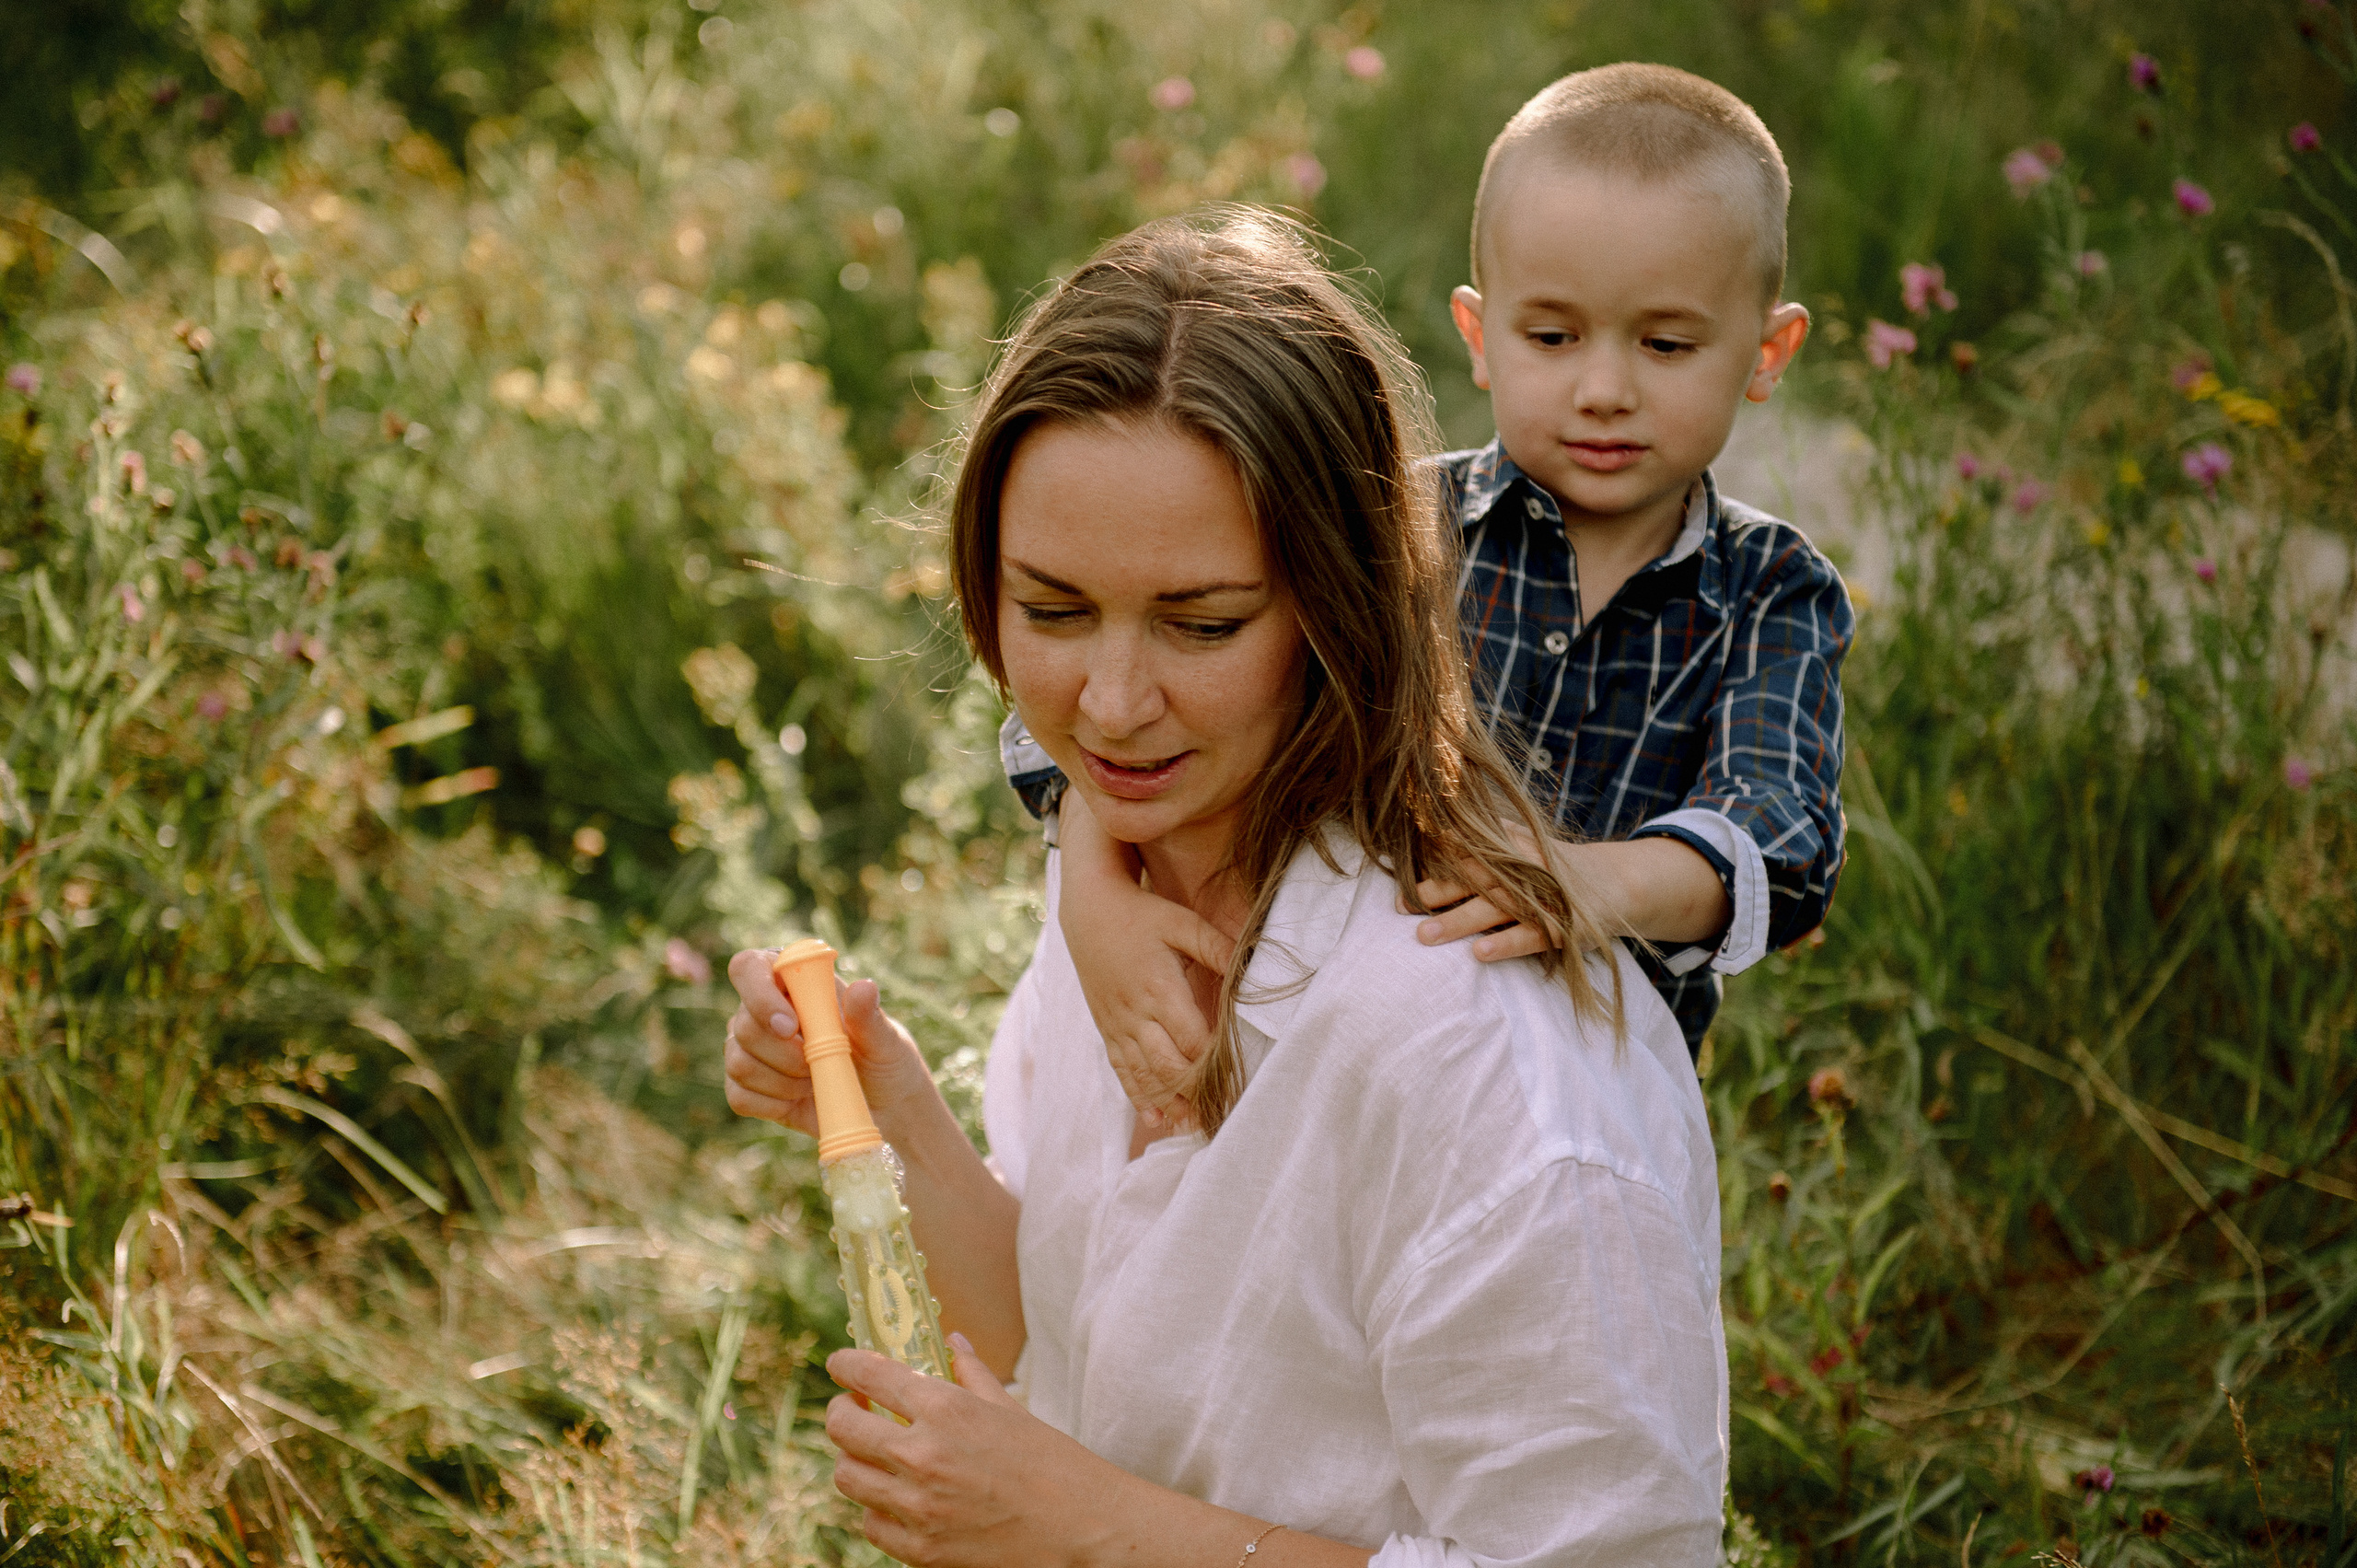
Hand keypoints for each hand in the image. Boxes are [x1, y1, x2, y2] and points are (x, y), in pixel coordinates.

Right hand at [722, 951, 934, 1135]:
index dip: (760, 995)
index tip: (791, 1026)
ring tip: (816, 1082)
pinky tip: (797, 1102)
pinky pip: (739, 1096)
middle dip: (785, 1054)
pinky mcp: (746, 1087)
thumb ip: (869, 1015)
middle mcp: (763, 1010)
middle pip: (743, 1024)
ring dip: (782, 1082)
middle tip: (821, 1064)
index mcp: (794, 982)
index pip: (749, 967)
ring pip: (738, 1062)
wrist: (883, 1107)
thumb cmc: (884, 1060)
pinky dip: (772, 1104)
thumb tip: (864, 986)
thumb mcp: (885, 1039)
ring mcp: (751, 1049)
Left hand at [827, 1336, 1135, 1566]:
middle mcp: (922, 1455)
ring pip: (846, 1476)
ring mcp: (917, 1506)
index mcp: (946, 1410)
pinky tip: (893, 1496)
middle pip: (842, 1427)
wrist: (1082, 1529)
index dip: (845, 1366)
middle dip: (840, 1412)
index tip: (839, 1365)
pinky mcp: (920, 1550)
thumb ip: (971, 1371)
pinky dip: (875, 1507)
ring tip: (872, 1455)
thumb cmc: (1053, 1464)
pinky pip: (869, 1522)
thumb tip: (951, 1340)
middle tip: (850, 1409)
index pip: (870, 1376)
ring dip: (853, 1460)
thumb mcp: (1010, 1408)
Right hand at [1058, 794, 1234, 1125]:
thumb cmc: (1143, 915)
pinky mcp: (1107, 1029)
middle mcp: (1138, 1013)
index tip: (1240, 1084)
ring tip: (1194, 1127)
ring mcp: (1119, 1024)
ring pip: (1144, 1075)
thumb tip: (1252, 969)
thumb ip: (1217, 948)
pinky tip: (1155, 1119)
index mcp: (1161, 989)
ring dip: (1170, 1103)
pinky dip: (1138, 1096)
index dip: (1216, 1065)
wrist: (1089, 911)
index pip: (1193, 1040)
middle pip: (1169, 1066)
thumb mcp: (1183, 923)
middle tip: (1223, 1115)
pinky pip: (1121, 1069)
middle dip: (1195, 1094)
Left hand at [1411, 819, 1563, 960]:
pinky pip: (1531, 937)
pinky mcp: (1564, 928)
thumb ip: (1489, 833)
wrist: (1618, 884)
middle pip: (1478, 878)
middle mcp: (1529, 870)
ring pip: (1497, 909)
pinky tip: (1479, 953)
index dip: (1438, 857)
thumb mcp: (1526, 840)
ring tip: (1424, 935)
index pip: (1472, 849)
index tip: (1401, 866)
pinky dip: (1505, 944)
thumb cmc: (1554, 865)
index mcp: (1516, 847)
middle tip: (1401, 905)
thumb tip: (1436, 824)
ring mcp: (1547, 899)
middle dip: (1438, 891)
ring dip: (1460, 922)